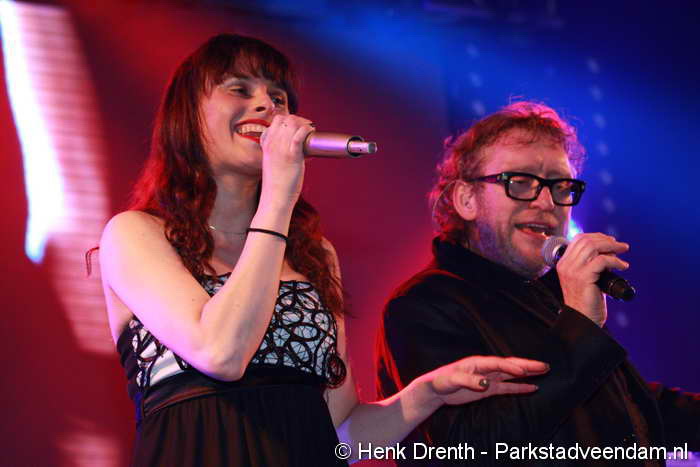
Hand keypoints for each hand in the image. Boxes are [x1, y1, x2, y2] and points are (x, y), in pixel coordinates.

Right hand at [259, 114, 314, 206]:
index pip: (276, 121)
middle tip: (307, 128)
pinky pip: (299, 135)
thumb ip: (278, 153)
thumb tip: (294, 148)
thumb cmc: (276, 184)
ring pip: (293, 123)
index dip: (289, 120)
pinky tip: (311, 132)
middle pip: (286, 119)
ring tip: (310, 131)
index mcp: (266, 144)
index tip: (298, 126)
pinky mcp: (292, 155)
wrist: (274, 198)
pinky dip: (307, 130)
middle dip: (299, 120)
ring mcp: (281, 148)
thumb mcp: (271, 163)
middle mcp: (272, 143)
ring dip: (304, 124)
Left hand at [421, 356, 548, 406]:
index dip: (511, 367)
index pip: (498, 364)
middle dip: (527, 365)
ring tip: (544, 371)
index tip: (523, 372)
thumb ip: (469, 381)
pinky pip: (507, 387)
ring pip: (512, 375)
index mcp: (478, 363)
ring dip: (528, 373)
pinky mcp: (488, 389)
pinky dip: (520, 387)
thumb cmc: (441, 381)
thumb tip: (486, 384)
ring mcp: (489, 378)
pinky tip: (532, 387)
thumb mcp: (452, 380)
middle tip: (545, 366)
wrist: (435, 389)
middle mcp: (486, 368)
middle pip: (510, 365)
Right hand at [556, 232, 629, 325]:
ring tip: (623, 252)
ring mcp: (572, 270)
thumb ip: (591, 264)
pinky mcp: (583, 277)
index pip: (578, 239)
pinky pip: (602, 260)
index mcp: (563, 263)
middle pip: (586, 240)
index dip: (597, 236)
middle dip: (607, 240)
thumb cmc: (587, 301)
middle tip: (621, 246)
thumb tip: (609, 250)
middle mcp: (565, 264)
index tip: (611, 241)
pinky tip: (623, 266)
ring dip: (612, 247)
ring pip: (593, 247)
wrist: (583, 320)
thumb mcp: (586, 278)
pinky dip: (615, 261)